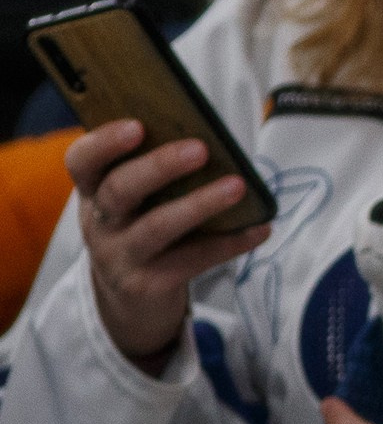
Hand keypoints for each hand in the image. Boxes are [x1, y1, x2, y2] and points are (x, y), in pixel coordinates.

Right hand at [68, 120, 270, 372]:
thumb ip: (156, 174)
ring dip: (200, 204)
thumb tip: (211, 139)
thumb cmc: (142, 228)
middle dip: (160, 167)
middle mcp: (100, 222)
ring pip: (157, 227)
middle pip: (120, 190)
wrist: (131, 297)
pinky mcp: (148, 284)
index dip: (105, 142)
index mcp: (94, 191)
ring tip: (238, 186)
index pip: (82, 161)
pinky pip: (193, 260)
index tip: (138, 126)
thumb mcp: (136, 201)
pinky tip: (259, 229)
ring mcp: (120, 257)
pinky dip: (230, 243)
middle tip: (200, 149)